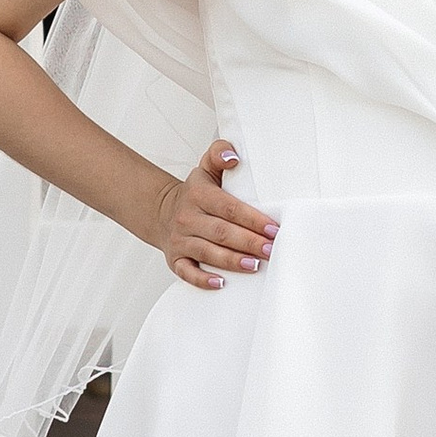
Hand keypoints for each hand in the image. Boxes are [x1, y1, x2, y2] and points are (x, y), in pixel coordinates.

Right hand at [148, 139, 277, 289]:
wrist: (162, 212)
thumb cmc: (195, 193)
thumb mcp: (205, 168)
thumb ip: (219, 153)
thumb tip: (234, 156)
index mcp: (199, 195)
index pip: (229, 207)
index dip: (252, 219)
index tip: (273, 228)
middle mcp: (187, 218)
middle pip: (221, 232)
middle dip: (249, 242)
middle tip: (271, 249)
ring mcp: (180, 240)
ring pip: (208, 252)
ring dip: (232, 261)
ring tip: (254, 265)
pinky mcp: (175, 259)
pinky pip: (187, 272)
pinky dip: (203, 280)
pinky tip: (221, 283)